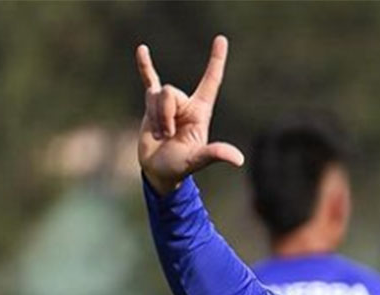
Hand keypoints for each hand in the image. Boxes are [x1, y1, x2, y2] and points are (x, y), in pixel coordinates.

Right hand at [136, 35, 243, 194]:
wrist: (158, 170)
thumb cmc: (180, 166)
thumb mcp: (197, 160)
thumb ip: (214, 155)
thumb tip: (238, 160)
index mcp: (201, 111)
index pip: (211, 81)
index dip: (216, 61)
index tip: (221, 39)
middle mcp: (187, 104)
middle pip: (171, 93)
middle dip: (164, 115)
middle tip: (168, 136)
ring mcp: (169, 102)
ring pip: (156, 96)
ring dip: (155, 118)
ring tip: (160, 135)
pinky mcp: (152, 103)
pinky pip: (148, 80)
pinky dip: (145, 65)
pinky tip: (142, 50)